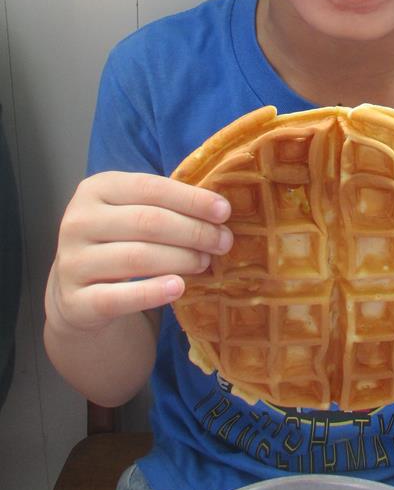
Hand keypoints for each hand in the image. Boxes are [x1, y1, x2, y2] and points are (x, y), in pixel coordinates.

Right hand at [46, 171, 232, 332]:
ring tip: (206, 262)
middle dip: (194, 231)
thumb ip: (165, 205)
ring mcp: (72, 262)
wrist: (76, 292)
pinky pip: (118, 297)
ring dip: (181, 259)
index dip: (191, 199)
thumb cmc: (118, 241)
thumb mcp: (131, 212)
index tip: (225, 211)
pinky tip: (179, 288)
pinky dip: (152, 292)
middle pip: (148, 222)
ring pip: (137, 257)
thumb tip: (219, 210)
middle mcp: (78, 221)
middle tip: (223, 241)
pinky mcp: (75, 301)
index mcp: (96, 189)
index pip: (150, 188)